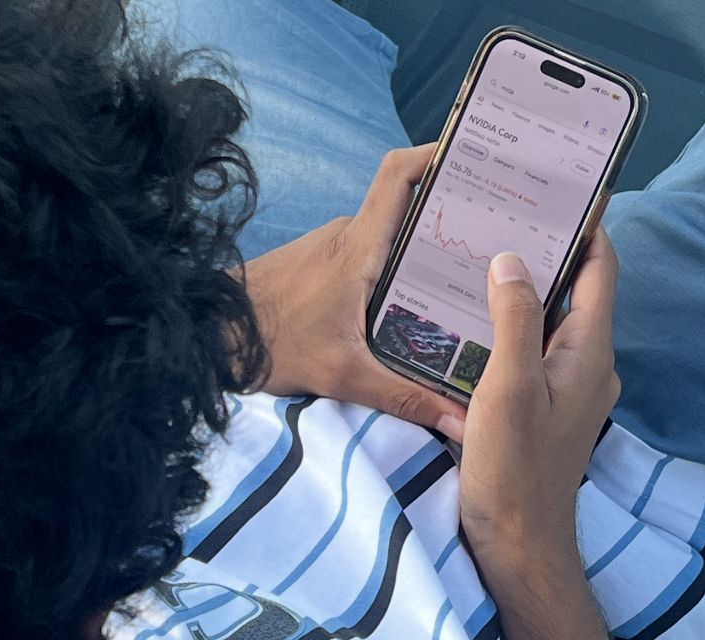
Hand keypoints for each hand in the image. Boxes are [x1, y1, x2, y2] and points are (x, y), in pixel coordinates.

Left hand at [241, 146, 467, 439]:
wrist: (210, 335)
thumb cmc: (270, 344)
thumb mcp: (343, 375)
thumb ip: (403, 396)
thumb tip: (459, 420)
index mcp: (357, 247)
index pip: (398, 176)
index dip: (436, 155)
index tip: (475, 157)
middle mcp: (345, 237)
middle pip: (406, 208)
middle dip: (449, 216)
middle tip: (495, 236)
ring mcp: (329, 249)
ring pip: (387, 238)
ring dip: (421, 252)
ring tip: (467, 277)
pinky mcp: (317, 267)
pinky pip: (366, 257)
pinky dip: (393, 271)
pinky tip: (414, 303)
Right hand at [459, 228, 620, 571]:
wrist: (517, 541)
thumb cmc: (514, 467)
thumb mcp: (510, 387)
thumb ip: (514, 319)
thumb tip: (512, 259)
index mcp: (590, 352)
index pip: (598, 271)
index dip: (584, 228)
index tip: (554, 192)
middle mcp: (586, 365)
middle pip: (573, 294)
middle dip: (542, 256)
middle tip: (498, 222)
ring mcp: (565, 389)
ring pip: (547, 325)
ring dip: (519, 295)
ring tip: (476, 265)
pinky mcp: (541, 409)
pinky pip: (530, 355)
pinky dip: (506, 332)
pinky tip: (469, 326)